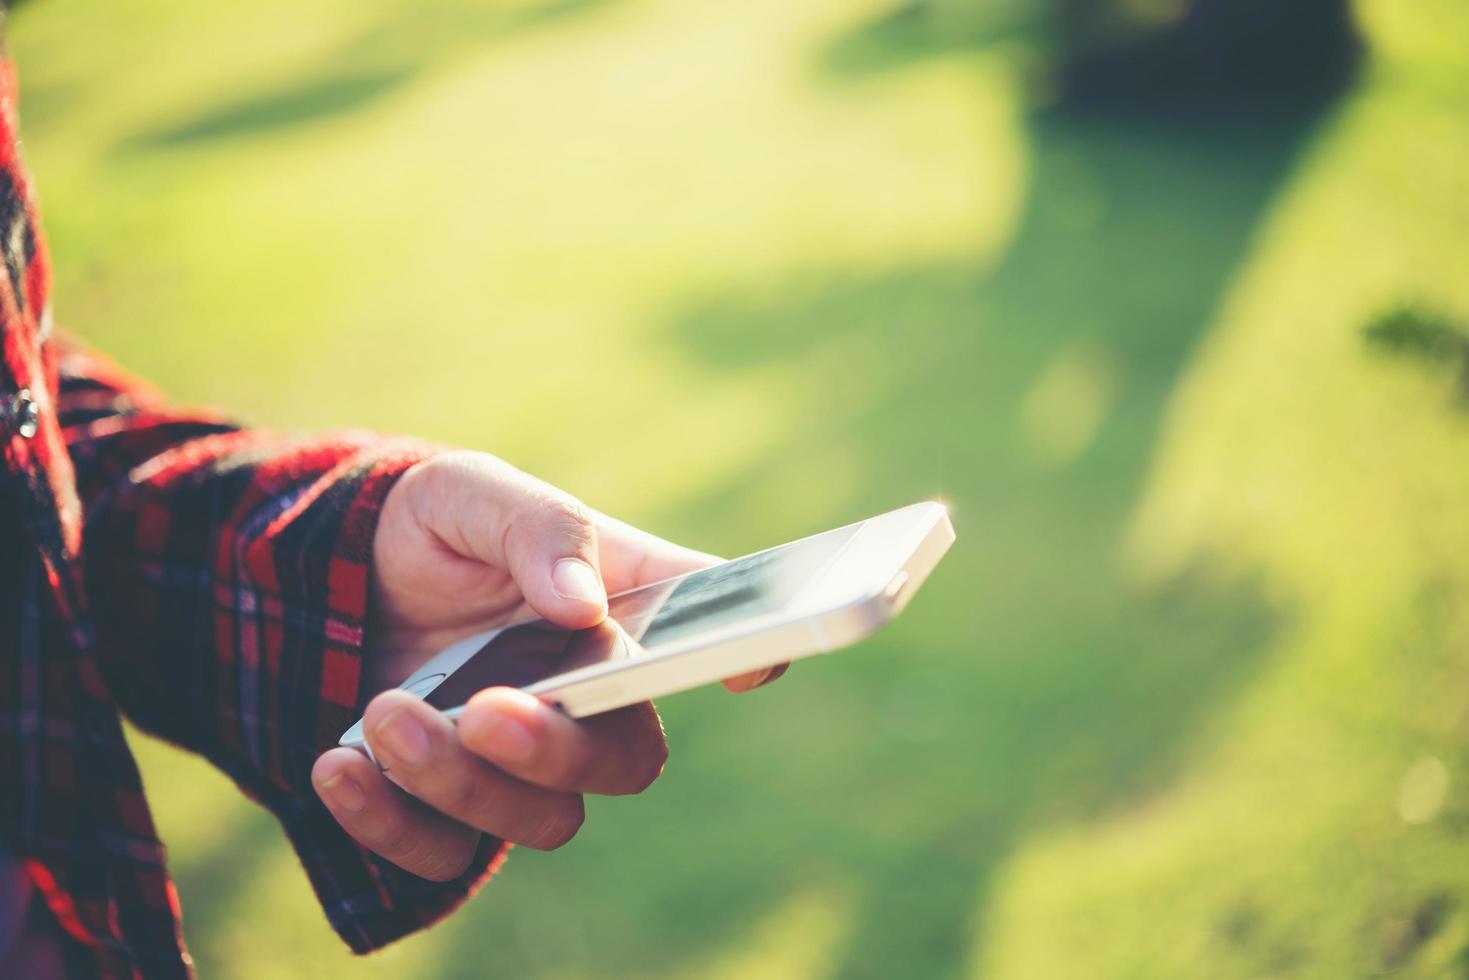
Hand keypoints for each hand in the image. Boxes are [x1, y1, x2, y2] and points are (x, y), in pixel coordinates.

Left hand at [311, 450, 785, 879]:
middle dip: (559, 750)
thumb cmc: (430, 527)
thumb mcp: (468, 492)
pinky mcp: (449, 808)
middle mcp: (588, 695)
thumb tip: (579, 604)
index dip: (749, 650)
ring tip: (384, 714)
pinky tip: (341, 764)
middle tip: (487, 710)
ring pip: (543, 818)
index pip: (706, 629)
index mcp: (617, 605)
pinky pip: (443, 854)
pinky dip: (389, 822)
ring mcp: (523, 761)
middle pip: (626, 758)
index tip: (747, 665)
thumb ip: (534, 529)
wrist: (330, 576)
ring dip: (461, 781)